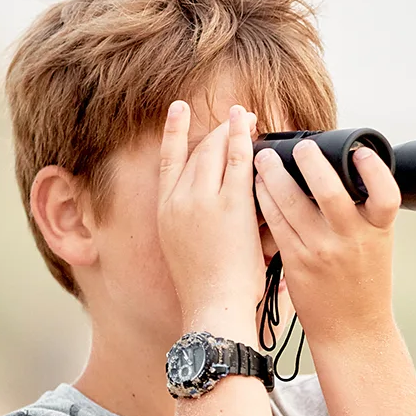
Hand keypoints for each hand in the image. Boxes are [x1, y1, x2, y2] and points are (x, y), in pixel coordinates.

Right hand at [158, 101, 264, 333]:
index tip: (178, 109)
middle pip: (197, 151)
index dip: (173, 131)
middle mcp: (179, 200)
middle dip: (216, 131)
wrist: (212, 305)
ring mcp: (204, 200)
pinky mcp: (231, 204)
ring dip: (231, 129)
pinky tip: (250, 125)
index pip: (168, 160)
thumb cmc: (207, 287)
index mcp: (165, 211)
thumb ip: (194, 220)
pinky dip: (243, 139)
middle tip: (234, 116)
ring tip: (245, 115)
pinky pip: (239, 162)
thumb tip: (213, 206)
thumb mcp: (185, 248)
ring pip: (216, 151)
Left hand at [253, 139, 400, 344]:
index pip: (384, 192)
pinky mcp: (296, 261)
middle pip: (330, 191)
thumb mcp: (377, 243)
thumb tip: (343, 173)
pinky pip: (276, 222)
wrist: (352, 330)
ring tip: (266, 158)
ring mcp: (321, 250)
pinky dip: (265, 199)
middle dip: (310, 161)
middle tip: (300, 147)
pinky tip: (259, 186)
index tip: (358, 151)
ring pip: (292, 202)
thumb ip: (364, 212)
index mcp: (379, 231)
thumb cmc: (365, 284)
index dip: (373, 169)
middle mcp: (351, 239)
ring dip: (274, 174)